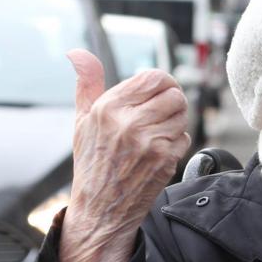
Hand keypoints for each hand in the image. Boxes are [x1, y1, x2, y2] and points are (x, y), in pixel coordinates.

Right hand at [60, 49, 190, 261]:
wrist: (101, 208)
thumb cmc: (92, 162)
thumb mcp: (82, 120)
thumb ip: (87, 82)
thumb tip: (77, 53)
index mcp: (108, 108)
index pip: (154, 78)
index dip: (163, 82)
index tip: (160, 91)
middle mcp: (129, 123)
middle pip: (175, 95)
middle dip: (172, 101)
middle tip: (161, 113)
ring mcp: (150, 143)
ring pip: (183, 116)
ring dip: (175, 122)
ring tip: (157, 132)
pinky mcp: (166, 160)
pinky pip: (185, 138)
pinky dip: (176, 142)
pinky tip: (158, 151)